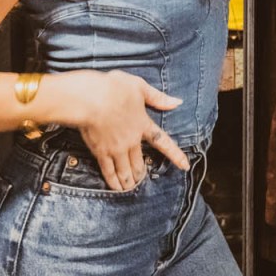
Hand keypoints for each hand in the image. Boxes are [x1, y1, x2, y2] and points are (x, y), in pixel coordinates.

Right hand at [63, 70, 189, 190]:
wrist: (91, 98)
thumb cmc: (114, 88)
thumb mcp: (139, 86)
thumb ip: (157, 97)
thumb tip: (177, 102)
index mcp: (142, 124)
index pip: (163, 142)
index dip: (175, 154)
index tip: (185, 166)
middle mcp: (132, 140)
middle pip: (139, 161)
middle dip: (140, 172)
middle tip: (140, 181)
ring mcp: (116, 148)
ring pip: (125, 169)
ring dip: (129, 180)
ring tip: (130, 189)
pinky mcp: (101, 151)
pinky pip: (108, 170)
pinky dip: (113, 181)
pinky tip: (115, 188)